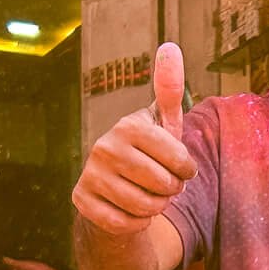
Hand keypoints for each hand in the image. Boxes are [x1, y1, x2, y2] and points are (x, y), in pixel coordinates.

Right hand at [71, 42, 194, 235]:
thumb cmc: (149, 155)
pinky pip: (126, 224)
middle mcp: (104, 146)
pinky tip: (130, 210)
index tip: (181, 168)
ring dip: (155, 208)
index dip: (187, 171)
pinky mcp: (81, 202)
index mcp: (129, 125)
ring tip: (149, 196)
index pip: (179, 159)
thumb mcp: (164, 123)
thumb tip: (170, 45)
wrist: (115, 191)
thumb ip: (169, 89)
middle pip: (164, 185)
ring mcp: (90, 174)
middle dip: (171, 191)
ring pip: (146, 208)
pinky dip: (136, 223)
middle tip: (163, 184)